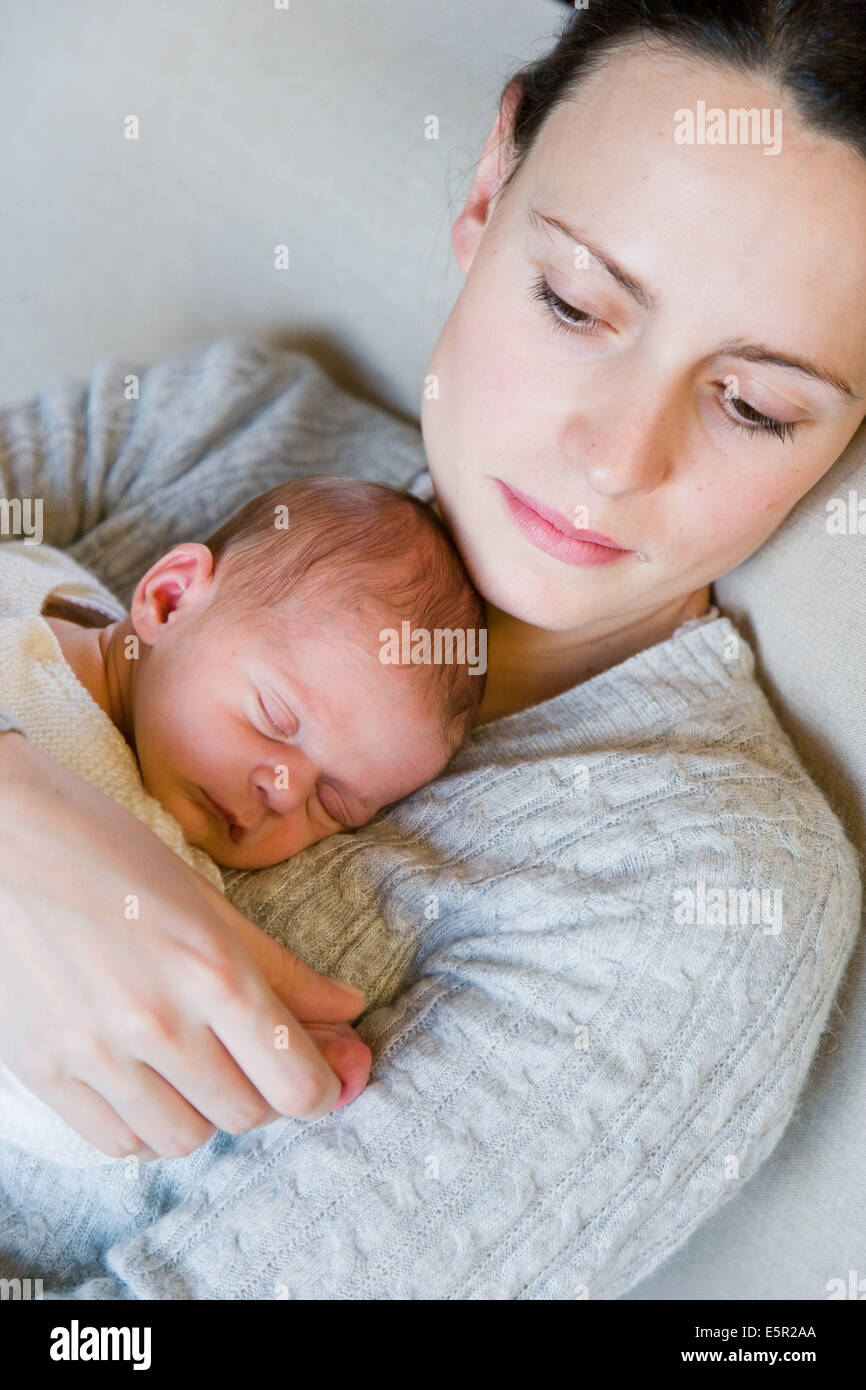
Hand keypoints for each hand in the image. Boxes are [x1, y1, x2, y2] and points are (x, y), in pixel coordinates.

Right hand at [0, 732, 367, 1158]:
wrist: (0, 838)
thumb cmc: (106, 850)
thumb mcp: (206, 899)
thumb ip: (282, 967)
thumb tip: (349, 1009)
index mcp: (212, 968)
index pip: (294, 1079)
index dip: (321, 1088)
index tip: (318, 1077)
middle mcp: (158, 1020)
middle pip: (247, 1113)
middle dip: (264, 1093)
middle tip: (249, 1057)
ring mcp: (96, 1053)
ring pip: (185, 1138)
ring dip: (204, 1111)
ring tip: (194, 1066)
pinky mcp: (45, 1071)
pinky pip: (119, 1142)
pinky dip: (146, 1124)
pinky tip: (147, 1082)